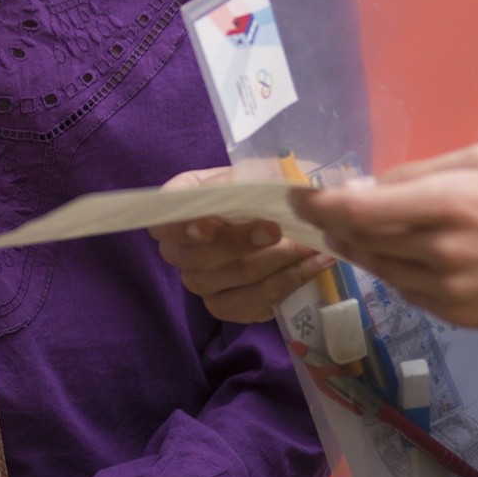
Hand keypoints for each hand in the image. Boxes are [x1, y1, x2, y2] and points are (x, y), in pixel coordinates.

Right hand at [148, 166, 334, 323]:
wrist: (279, 217)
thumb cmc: (259, 186)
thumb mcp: (254, 170)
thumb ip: (249, 178)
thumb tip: (258, 185)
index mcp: (178, 205)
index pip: (164, 221)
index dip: (182, 227)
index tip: (209, 226)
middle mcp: (179, 249)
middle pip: (200, 257)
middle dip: (242, 243)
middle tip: (277, 230)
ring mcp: (200, 281)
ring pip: (235, 278)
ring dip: (278, 262)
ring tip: (311, 245)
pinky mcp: (225, 306)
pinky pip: (254, 304)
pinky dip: (289, 283)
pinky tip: (313, 266)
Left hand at [292, 143, 477, 331]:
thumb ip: (420, 171)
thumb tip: (366, 186)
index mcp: (449, 202)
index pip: (359, 210)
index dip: (318, 206)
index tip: (296, 197)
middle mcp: (442, 250)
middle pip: (363, 243)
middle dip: (336, 228)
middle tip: (322, 213)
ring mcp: (451, 291)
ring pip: (382, 271)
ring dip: (362, 251)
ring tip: (358, 232)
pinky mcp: (460, 318)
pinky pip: (409, 293)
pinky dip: (397, 273)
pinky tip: (406, 256)